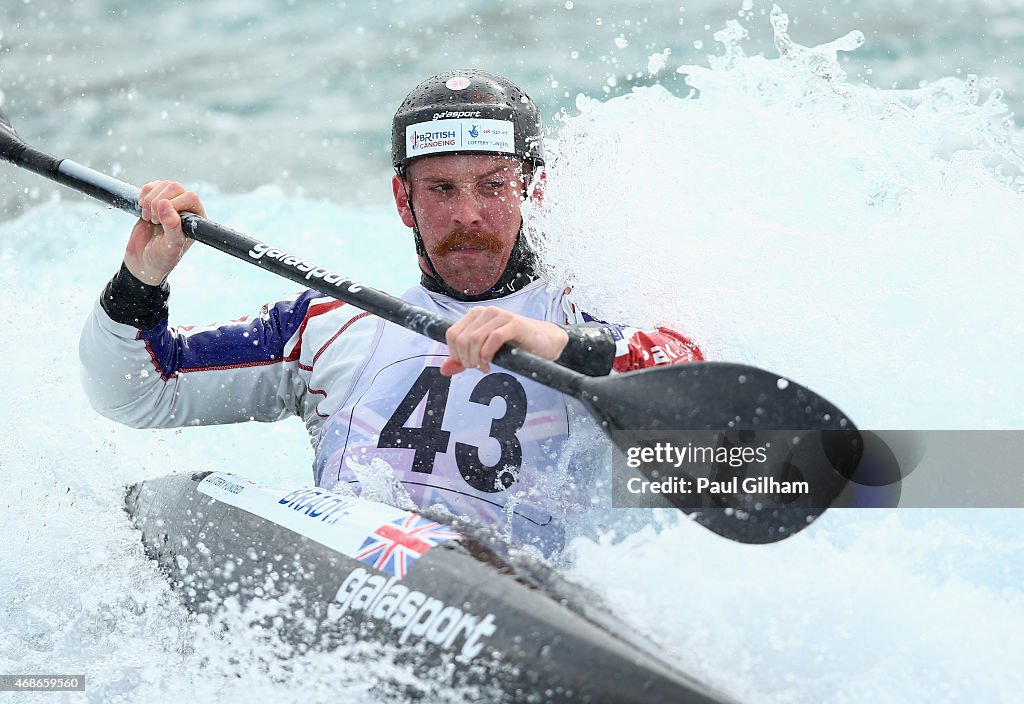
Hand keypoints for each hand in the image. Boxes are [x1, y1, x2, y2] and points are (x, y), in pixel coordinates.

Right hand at [123, 180, 206, 284]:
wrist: (143, 261)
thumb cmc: (162, 257)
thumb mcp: (170, 246)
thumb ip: (172, 227)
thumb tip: (164, 204)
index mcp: (196, 219)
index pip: (190, 197)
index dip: (174, 204)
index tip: (162, 222)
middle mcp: (186, 208)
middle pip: (174, 187)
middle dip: (159, 202)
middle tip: (155, 221)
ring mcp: (170, 203)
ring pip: (162, 184)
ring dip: (149, 201)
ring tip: (150, 219)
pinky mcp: (155, 200)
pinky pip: (149, 187)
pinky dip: (143, 197)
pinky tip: (144, 212)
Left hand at [441, 306, 568, 375]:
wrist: (545, 342)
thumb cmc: (515, 346)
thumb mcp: (485, 352)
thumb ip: (464, 359)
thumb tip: (444, 370)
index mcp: (475, 315)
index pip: (451, 334)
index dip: (454, 354)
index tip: (467, 365)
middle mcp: (486, 312)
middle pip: (461, 339)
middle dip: (465, 359)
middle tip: (477, 368)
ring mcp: (501, 316)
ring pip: (475, 339)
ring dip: (476, 359)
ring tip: (484, 367)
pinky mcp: (514, 324)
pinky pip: (493, 339)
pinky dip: (488, 354)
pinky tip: (491, 362)